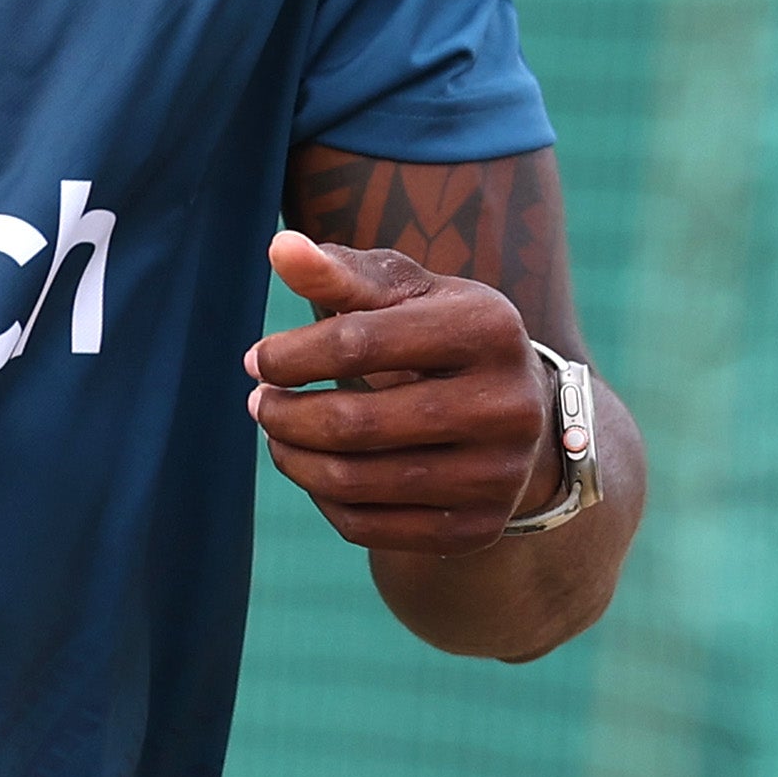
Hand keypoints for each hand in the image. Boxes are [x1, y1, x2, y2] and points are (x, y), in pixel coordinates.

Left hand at [243, 228, 558, 549]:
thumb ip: (341, 272)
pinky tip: (315, 472)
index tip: (256, 360)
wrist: (521, 410)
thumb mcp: (405, 294)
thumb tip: (278, 248)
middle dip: (286, 415)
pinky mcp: (479, 528)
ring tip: (277, 435)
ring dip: (295, 459)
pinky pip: (371, 527)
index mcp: (488, 329)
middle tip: (258, 403)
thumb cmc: (441, 335)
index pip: (358, 343)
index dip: (290, 356)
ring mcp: (498, 475)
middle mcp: (507, 405)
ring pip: (357, 482)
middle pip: (355, 423)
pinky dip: (326, 500)